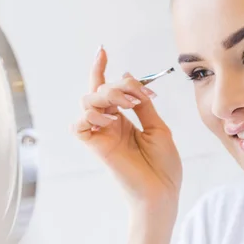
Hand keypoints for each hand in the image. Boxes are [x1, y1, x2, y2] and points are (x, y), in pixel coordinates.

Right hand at [73, 46, 181, 206]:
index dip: (100, 69)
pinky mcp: (97, 147)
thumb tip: (128, 77)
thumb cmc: (163, 166)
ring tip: (128, 106)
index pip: (105, 89)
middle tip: (140, 98)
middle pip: (98, 90)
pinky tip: (112, 120)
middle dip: (118, 85)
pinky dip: (92, 116)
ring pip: (87, 102)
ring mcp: (102, 135)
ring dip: (108, 95)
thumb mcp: (158, 127)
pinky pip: (79, 125)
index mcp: (123, 119)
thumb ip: (142, 104)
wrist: (163, 193)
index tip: (102, 50)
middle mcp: (109, 124)